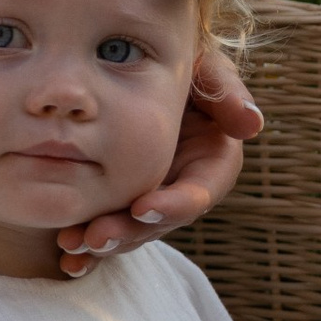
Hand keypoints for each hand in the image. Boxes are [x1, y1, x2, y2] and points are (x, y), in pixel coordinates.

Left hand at [57, 45, 262, 275]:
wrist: (121, 61)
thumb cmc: (172, 60)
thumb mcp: (201, 65)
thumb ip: (223, 88)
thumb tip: (252, 125)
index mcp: (210, 160)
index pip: (199, 192)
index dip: (175, 204)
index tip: (142, 207)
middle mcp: (182, 185)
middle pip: (161, 221)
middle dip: (131, 232)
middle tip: (97, 236)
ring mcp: (151, 197)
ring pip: (132, 231)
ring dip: (105, 243)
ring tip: (72, 247)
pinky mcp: (120, 203)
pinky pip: (106, 229)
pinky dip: (89, 249)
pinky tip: (68, 261)